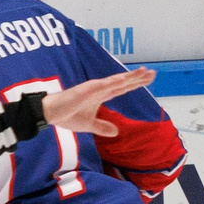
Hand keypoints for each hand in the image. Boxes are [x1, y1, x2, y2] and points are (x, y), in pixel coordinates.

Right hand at [41, 67, 156, 135]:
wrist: (49, 114)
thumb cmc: (66, 116)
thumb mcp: (89, 125)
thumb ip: (102, 127)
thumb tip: (116, 132)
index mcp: (101, 96)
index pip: (122, 88)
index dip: (135, 83)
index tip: (149, 79)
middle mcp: (99, 89)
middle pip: (123, 82)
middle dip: (138, 78)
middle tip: (153, 73)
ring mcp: (93, 88)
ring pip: (116, 81)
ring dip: (130, 76)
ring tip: (144, 72)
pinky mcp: (85, 90)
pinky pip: (102, 86)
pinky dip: (114, 82)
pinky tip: (124, 79)